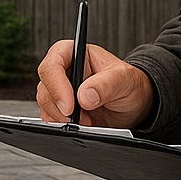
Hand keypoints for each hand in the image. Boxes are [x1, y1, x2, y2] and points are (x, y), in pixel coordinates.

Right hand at [36, 40, 153, 128]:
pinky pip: (50, 118)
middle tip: (80, 119)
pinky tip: (82, 125)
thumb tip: (85, 95)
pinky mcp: (61, 108)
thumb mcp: (125, 80)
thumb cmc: (129, 84)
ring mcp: (60, 90)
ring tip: (87, 121)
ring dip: (62, 118)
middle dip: (60, 107)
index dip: (57, 85)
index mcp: (76, 54)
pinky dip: (62, 126)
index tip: (70, 106)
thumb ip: (106, 85)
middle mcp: (65, 70)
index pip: (54, 63)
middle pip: (45, 86)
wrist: (134, 104)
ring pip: (45, 104)